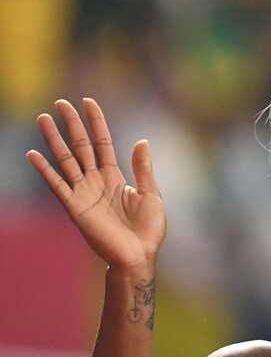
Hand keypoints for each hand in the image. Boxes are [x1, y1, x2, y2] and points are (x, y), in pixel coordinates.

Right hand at [27, 98, 165, 269]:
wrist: (139, 255)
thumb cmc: (148, 229)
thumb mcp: (151, 194)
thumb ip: (143, 168)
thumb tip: (141, 141)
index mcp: (115, 177)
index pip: (103, 143)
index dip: (96, 123)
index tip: (88, 102)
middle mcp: (97, 181)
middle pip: (81, 147)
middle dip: (72, 125)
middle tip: (60, 102)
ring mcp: (84, 193)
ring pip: (66, 160)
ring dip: (54, 140)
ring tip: (43, 118)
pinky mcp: (75, 207)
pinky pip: (57, 185)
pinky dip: (45, 170)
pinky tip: (33, 154)